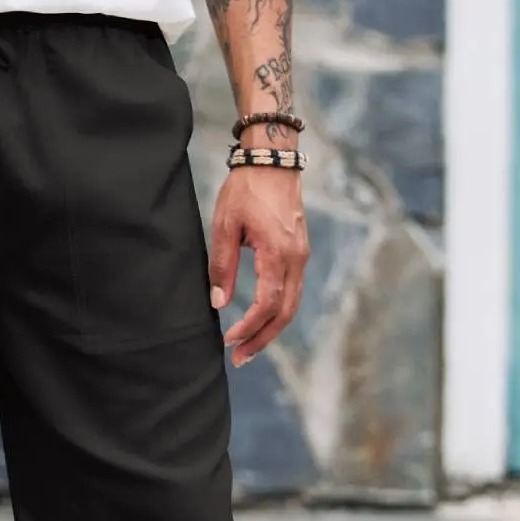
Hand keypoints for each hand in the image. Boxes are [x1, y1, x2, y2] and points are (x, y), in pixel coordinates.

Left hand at [208, 167, 307, 365]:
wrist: (272, 162)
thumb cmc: (246, 190)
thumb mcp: (225, 226)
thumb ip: (222, 266)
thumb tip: (218, 302)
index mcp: (278, 253)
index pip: (267, 303)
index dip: (249, 327)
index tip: (229, 340)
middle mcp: (296, 259)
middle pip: (285, 312)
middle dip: (262, 338)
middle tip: (239, 358)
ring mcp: (301, 256)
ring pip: (292, 304)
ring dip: (271, 328)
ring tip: (248, 346)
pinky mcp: (299, 252)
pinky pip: (292, 290)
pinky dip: (278, 310)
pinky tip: (261, 319)